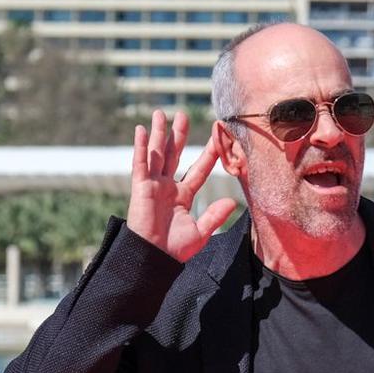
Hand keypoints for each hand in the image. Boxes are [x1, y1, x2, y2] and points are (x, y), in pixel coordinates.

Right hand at [128, 111, 237, 262]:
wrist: (154, 258)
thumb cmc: (175, 249)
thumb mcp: (200, 232)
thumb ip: (215, 216)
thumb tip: (233, 202)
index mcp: (183, 195)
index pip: (199, 170)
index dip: (208, 154)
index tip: (218, 137)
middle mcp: (168, 186)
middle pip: (174, 155)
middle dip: (178, 135)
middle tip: (183, 114)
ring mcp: (153, 185)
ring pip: (156, 154)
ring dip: (158, 134)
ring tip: (160, 114)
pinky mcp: (140, 187)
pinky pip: (140, 164)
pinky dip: (140, 147)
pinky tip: (140, 130)